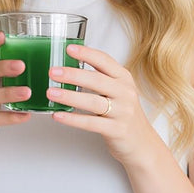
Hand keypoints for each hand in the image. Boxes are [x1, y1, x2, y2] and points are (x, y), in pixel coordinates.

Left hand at [46, 44, 161, 164]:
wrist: (142, 143)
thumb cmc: (123, 114)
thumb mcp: (118, 91)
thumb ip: (100, 78)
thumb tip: (69, 67)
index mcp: (124, 79)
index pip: (105, 61)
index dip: (87, 54)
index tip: (69, 49)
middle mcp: (125, 93)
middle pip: (97, 80)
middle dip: (73, 75)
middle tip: (53, 72)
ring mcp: (123, 112)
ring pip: (93, 102)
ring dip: (70, 96)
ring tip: (51, 93)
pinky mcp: (117, 130)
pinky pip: (91, 123)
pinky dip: (73, 119)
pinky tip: (58, 115)